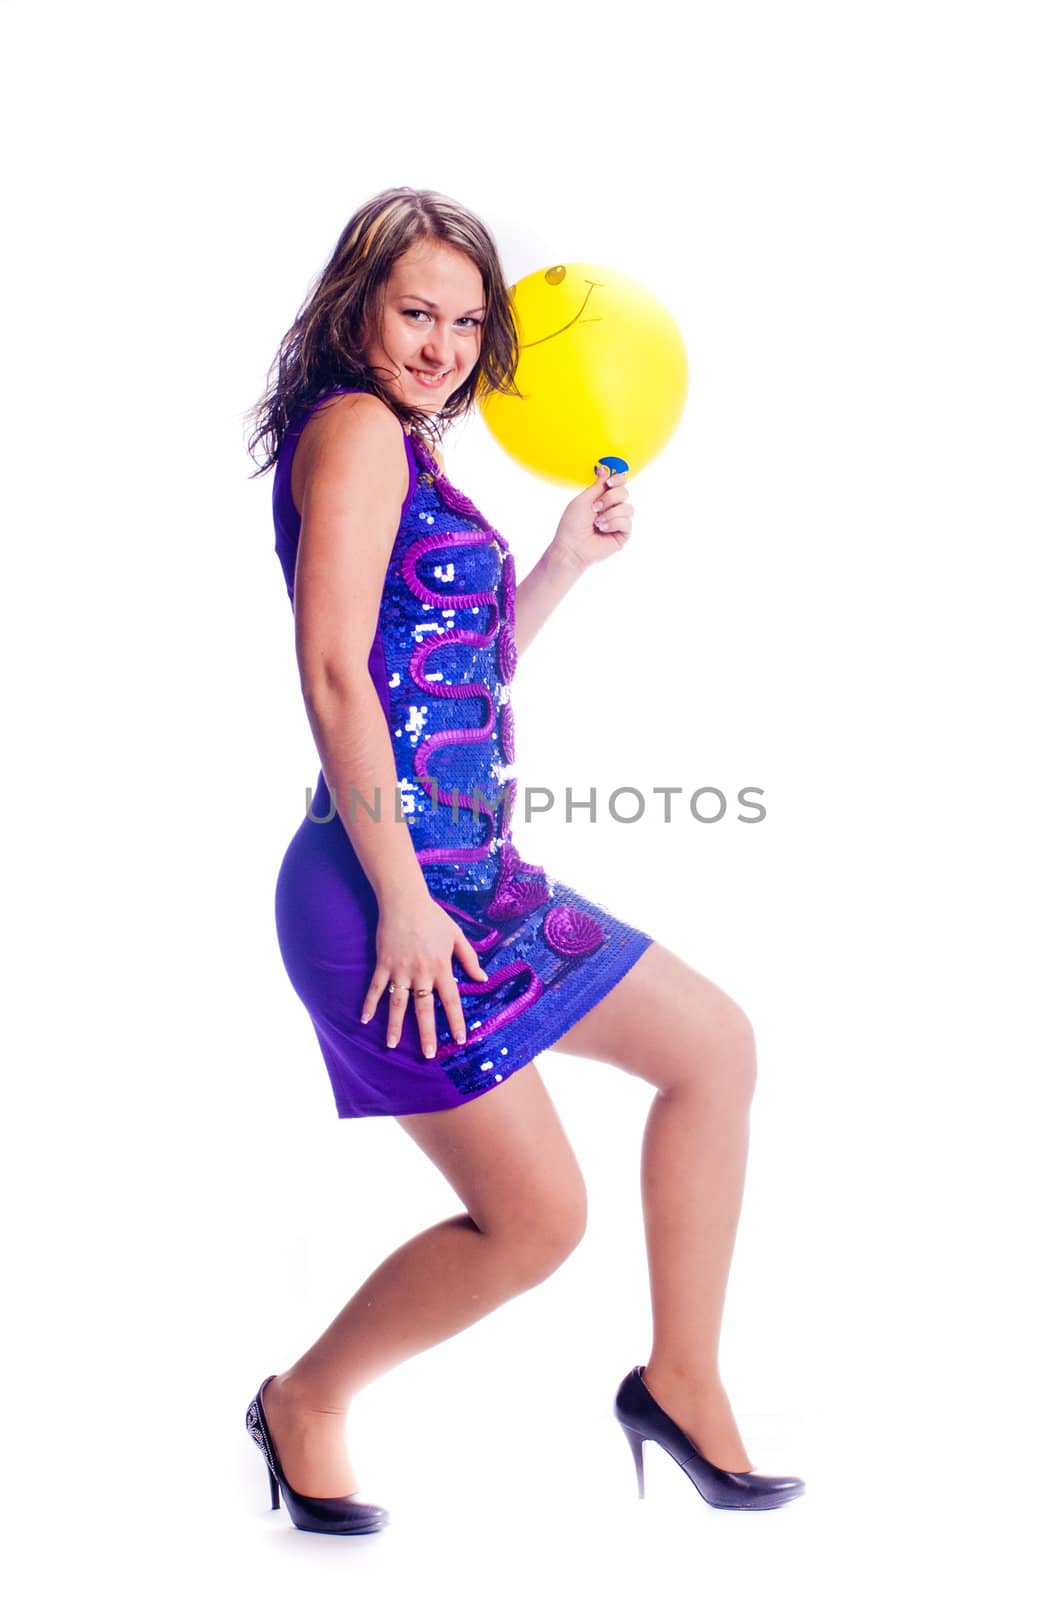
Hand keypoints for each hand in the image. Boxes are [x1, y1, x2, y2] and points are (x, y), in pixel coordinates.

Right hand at [360, 890, 487, 1058]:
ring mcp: (400, 969)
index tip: (460, 1040)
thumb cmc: (433, 917)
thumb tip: (482, 978)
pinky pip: (375, 987)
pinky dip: (369, 1003)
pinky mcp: (383, 963)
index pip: (451, 1000)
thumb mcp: (456, 936)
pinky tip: (364, 1019)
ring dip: (395, 1025)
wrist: (405, 901)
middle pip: (424, 1009)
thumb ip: (469, 958)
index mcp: (441, 967)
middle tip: (427, 1055)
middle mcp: (421, 972)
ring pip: (397, 1003)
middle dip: (427, 1033)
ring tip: (391, 1045)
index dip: (456, 1021)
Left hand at [550, 463, 633, 571]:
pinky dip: (613, 523)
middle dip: (610, 498)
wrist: (572, 546)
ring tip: (597, 523)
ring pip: (628, 507)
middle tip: (595, 508)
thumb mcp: (583, 499)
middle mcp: (612, 508)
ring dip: (610, 513)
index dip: (618, 479)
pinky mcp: (623, 534)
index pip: (619, 483)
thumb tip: (604, 468)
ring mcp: (618, 521)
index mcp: (602, 498)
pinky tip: (602, 529)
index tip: (609, 482)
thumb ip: (597, 485)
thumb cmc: (572, 524)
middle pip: (625, 492)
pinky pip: (627, 522)